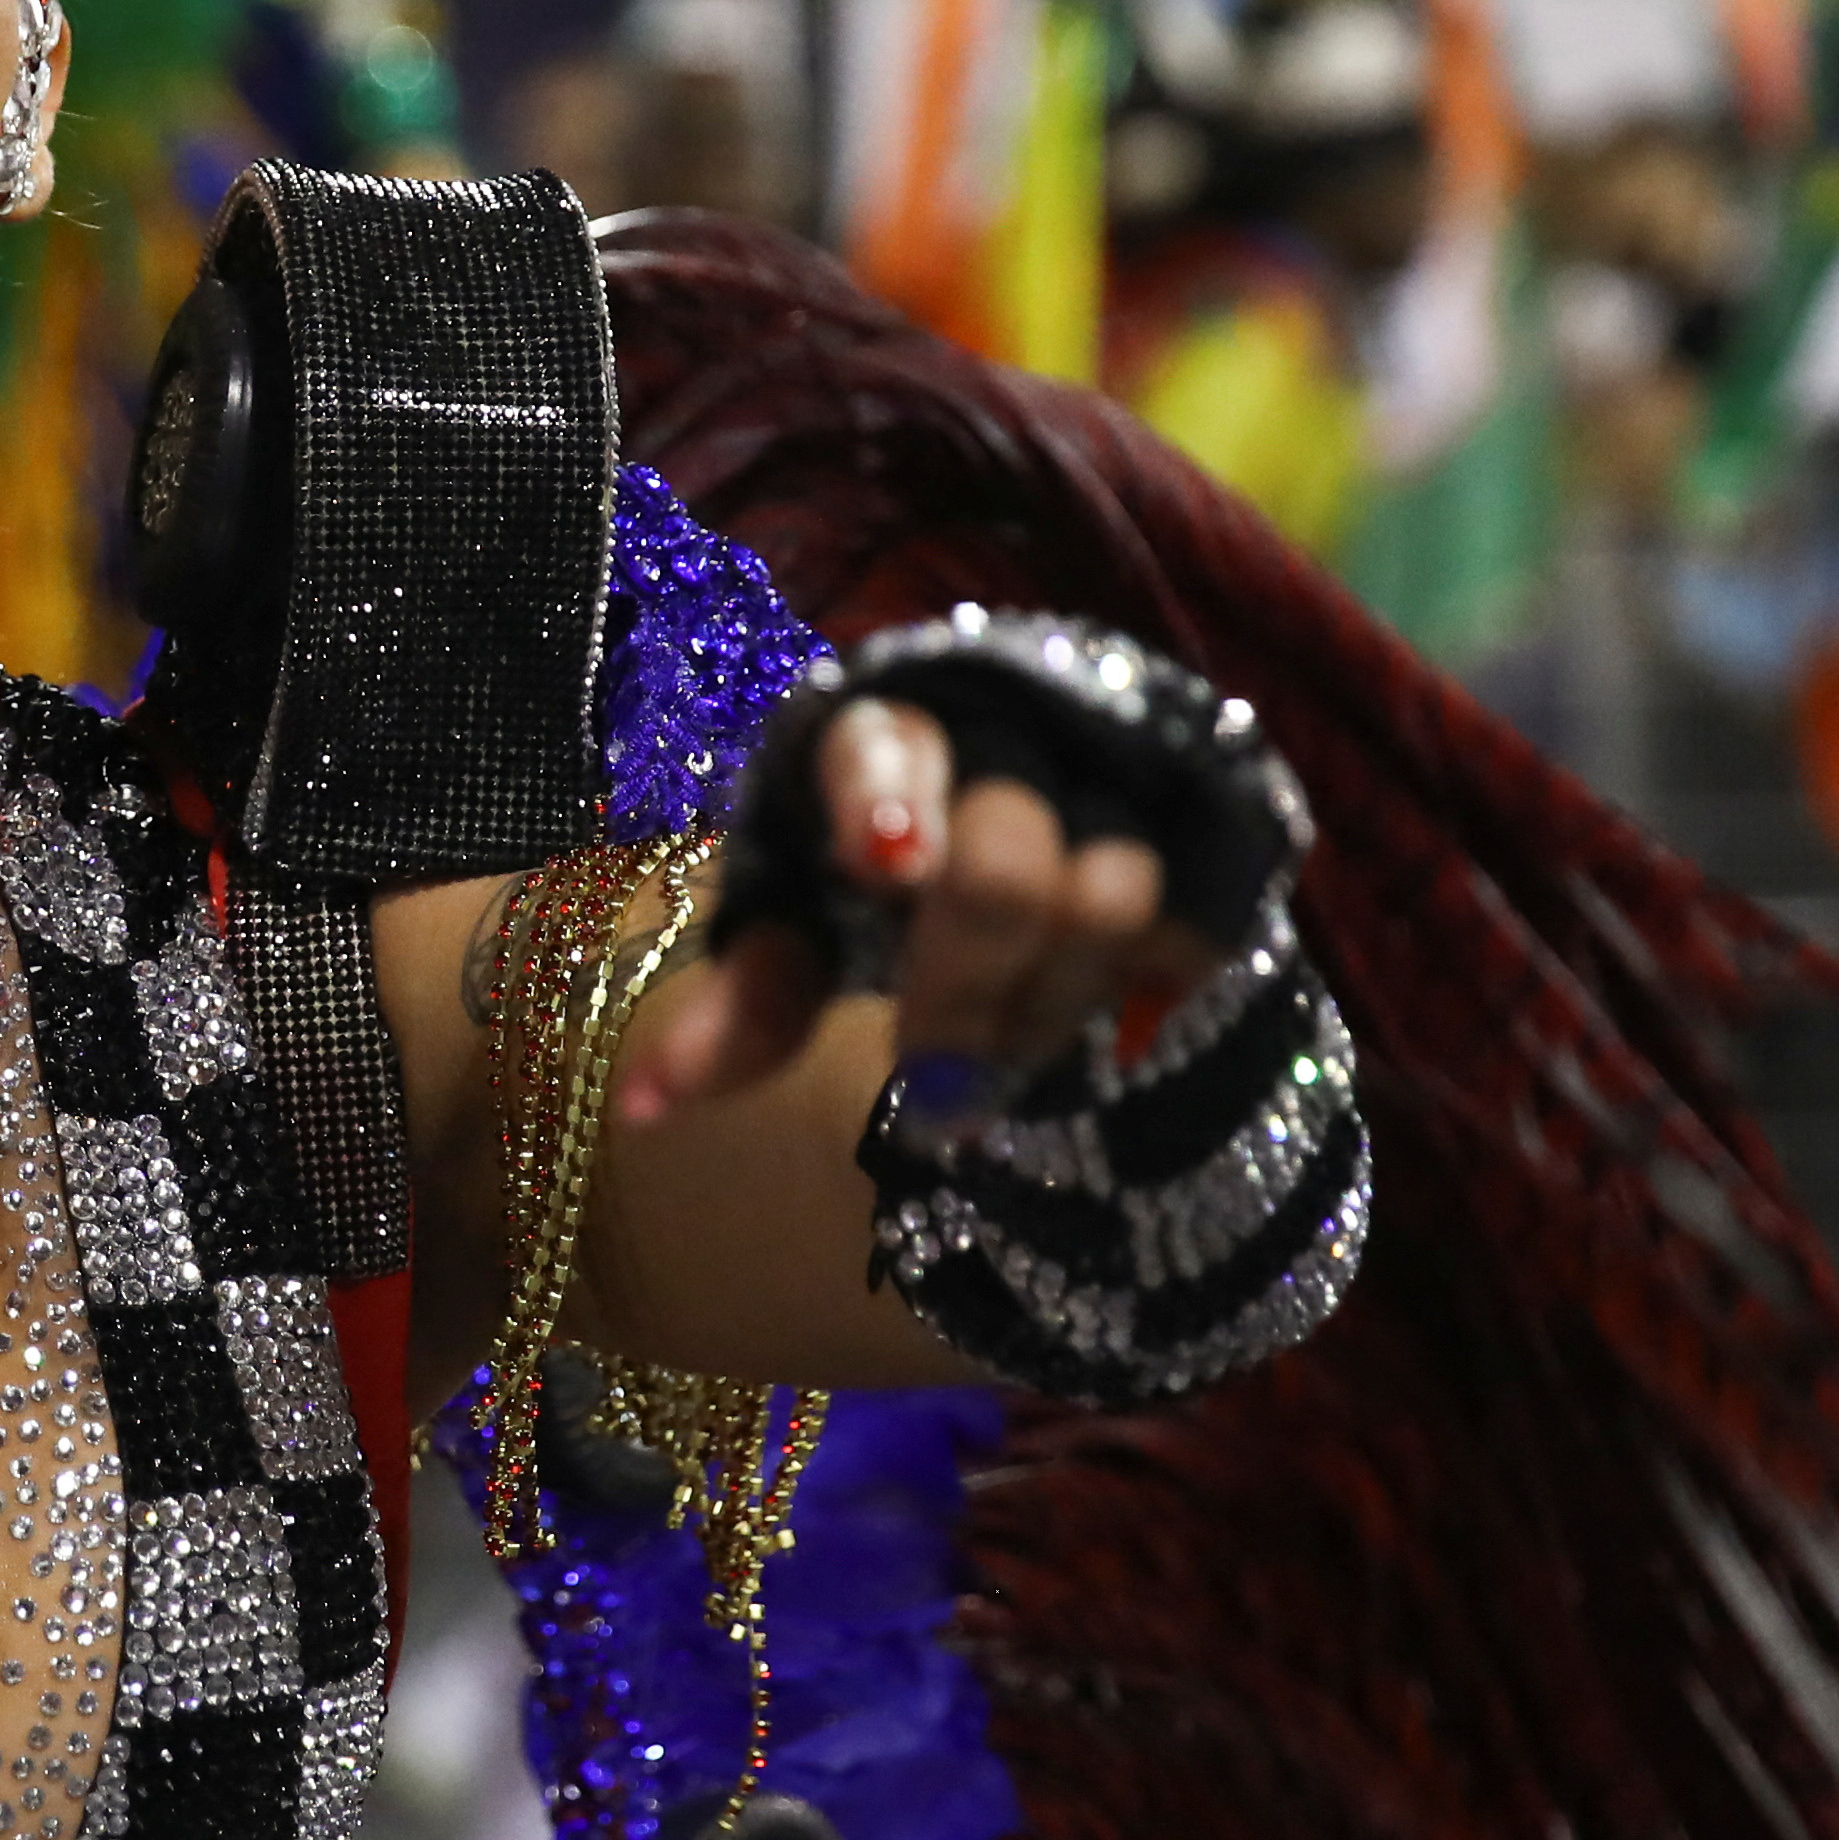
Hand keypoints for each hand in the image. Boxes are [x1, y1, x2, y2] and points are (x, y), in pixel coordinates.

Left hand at [615, 698, 1214, 1122]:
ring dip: (1043, 1015)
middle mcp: (1004, 731)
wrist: (1023, 806)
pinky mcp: (1198, 831)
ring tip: (994, 1072)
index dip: (887, 801)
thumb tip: (639, 1108)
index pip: (883, 748)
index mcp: (878, 732)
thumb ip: (746, 1003)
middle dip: (961, 999)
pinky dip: (1134, 997)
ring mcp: (1114, 771)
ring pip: (1107, 902)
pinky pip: (1190, 934)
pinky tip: (1088, 1023)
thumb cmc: (871, 873)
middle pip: (1002, 867)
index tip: (881, 863)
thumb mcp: (800, 924)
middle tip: (929, 1094)